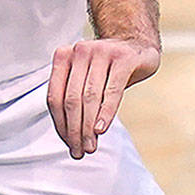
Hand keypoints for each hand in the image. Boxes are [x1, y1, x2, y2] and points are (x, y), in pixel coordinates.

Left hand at [47, 38, 159, 158]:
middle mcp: (79, 52)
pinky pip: (111, 91)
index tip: (69, 144)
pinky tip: (102, 129)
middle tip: (80, 150)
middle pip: (71, 99)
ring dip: (89, 126)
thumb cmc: (111, 68)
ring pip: (89, 97)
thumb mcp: (90, 80)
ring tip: (91, 146)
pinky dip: (106, 112)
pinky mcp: (124, 59)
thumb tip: (74, 139)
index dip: (60, 124)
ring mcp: (101, 52)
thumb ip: (79, 101)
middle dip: (74, 129)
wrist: (139, 44)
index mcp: (64, 57)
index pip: (55, 97)